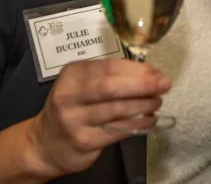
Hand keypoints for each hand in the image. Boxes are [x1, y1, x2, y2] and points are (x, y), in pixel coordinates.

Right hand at [26, 58, 170, 177]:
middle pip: (111, 88)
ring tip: (157, 102)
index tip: (156, 72)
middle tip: (164, 84)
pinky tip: (148, 119)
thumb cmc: (71, 108)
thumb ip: (109, 76)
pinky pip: (118, 130)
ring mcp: (75, 120)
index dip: (137, 69)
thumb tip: (148, 73)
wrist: (46, 143)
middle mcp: (69, 96)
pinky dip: (138, 124)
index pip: (109, 67)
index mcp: (72, 74)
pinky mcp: (84, 141)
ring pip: (117, 110)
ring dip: (143, 105)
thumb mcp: (81, 84)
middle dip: (143, 85)